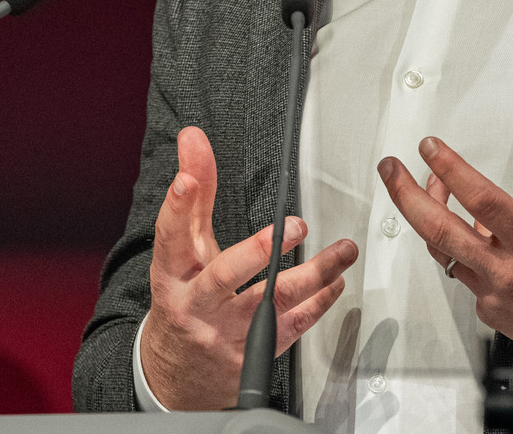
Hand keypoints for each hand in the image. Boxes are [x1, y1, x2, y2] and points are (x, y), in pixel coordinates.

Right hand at [142, 126, 358, 409]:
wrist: (178, 374)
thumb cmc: (184, 299)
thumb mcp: (182, 250)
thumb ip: (193, 195)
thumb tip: (193, 138)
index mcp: (173, 274)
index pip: (170, 236)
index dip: (177, 208)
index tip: (187, 181)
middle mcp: (197, 304)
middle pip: (224, 276)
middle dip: (258, 251)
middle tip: (293, 227)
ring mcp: (225, 333)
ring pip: (271, 304)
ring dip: (313, 275)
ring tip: (342, 252)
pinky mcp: (251, 355)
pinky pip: (291, 327)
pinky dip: (318, 303)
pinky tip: (335, 283)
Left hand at [377, 83, 512, 366]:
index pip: (479, 199)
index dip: (450, 168)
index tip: (430, 147)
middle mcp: (511, 272)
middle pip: (440, 232)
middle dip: (406, 196)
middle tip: (391, 170)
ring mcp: (499, 296)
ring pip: (447, 255)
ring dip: (433, 220)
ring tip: (429, 191)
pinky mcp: (495, 314)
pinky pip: (465, 279)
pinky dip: (462, 252)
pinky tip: (470, 234)